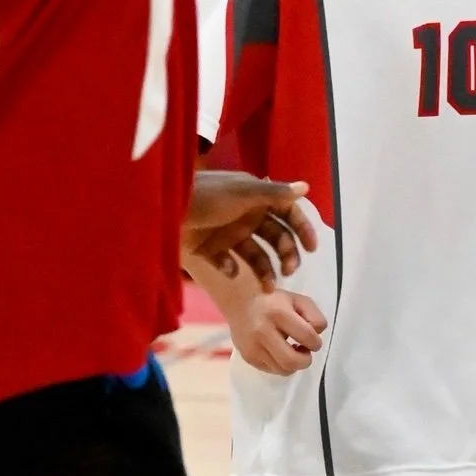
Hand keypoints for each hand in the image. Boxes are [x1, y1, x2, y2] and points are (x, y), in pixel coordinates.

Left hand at [182, 171, 314, 283]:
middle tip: (289, 271)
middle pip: (276, 238)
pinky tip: (230, 271)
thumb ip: (275, 193)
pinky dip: (231, 270)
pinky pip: (228, 264)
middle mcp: (246, 216)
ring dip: (265, 271)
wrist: (163, 208)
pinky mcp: (210, 250)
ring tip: (267, 288)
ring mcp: (228, 234)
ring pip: (256, 256)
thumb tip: (307, 187)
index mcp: (256, 198)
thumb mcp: (244, 192)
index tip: (312, 249)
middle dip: (286, 255)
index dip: (302, 229)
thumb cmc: (206, 195)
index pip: (288, 213)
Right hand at [230, 287, 326, 374]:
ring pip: (283, 370)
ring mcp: (253, 347)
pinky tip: (279, 352)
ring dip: (293, 364)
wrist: (240, 303)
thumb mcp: (298, 300)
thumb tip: (316, 336)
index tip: (313, 339)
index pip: (307, 337)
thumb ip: (315, 316)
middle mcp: (263, 332)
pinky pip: (272, 370)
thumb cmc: (274, 301)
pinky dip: (281, 365)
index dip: (316, 342)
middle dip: (305, 360)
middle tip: (304, 350)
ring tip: (291, 350)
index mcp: (279, 314)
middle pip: (292, 361)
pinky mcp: (248, 357)